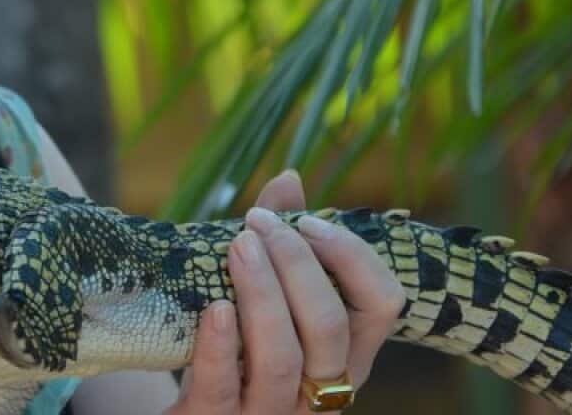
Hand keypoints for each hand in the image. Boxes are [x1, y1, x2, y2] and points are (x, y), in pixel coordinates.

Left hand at [165, 171, 404, 414]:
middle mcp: (319, 392)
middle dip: (297, 265)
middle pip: (330, 328)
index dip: (352, 257)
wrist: (188, 412)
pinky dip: (219, 345)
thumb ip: (278, 242)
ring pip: (281, 359)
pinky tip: (214, 307)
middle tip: (257, 225)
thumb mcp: (260, 296)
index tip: (308, 221)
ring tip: (237, 247)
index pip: (383, 305)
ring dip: (261, 293)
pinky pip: (223, 389)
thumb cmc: (234, 348)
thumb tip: (290, 179)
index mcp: (344, 356)